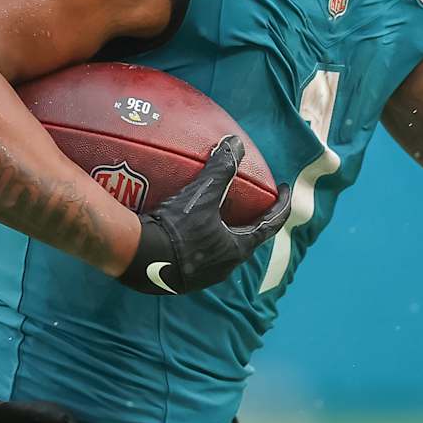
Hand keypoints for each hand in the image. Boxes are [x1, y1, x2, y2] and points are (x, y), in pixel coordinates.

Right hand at [118, 136, 291, 295]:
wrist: (136, 257)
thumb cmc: (175, 227)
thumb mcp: (201, 195)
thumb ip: (221, 168)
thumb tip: (236, 142)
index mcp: (237, 249)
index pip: (270, 225)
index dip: (281, 205)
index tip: (286, 190)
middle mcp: (224, 267)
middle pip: (247, 240)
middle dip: (252, 220)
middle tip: (253, 202)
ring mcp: (202, 277)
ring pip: (222, 252)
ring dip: (225, 233)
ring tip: (221, 215)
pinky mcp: (181, 280)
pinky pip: (199, 258)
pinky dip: (202, 243)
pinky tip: (190, 232)